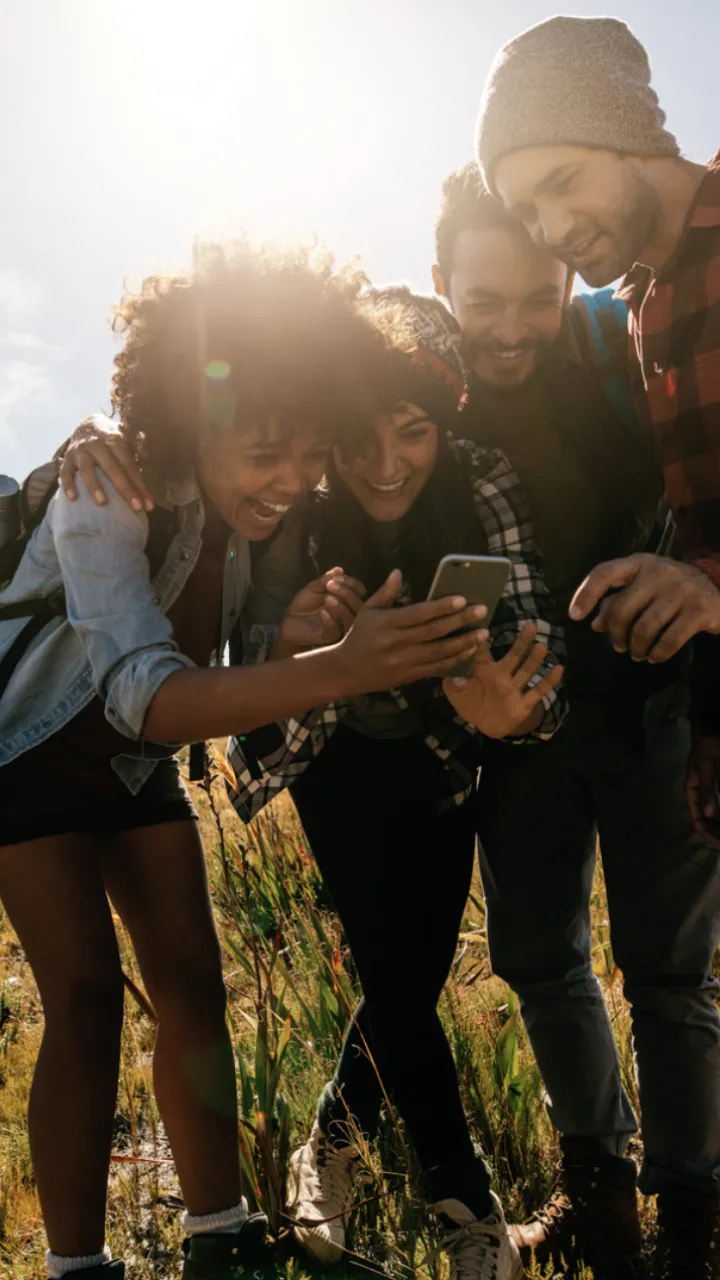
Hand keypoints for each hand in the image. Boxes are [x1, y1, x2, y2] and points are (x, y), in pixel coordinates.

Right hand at [59, 414, 153, 511]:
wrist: (86, 425)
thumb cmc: (112, 441)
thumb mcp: (125, 440)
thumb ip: (137, 454)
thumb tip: (150, 466)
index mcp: (115, 440)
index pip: (129, 464)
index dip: (139, 485)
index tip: (148, 505)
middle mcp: (97, 444)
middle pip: (112, 467)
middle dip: (125, 488)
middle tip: (135, 507)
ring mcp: (80, 451)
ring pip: (86, 469)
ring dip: (94, 486)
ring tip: (102, 503)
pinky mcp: (67, 458)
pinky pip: (65, 472)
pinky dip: (67, 484)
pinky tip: (73, 498)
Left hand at [271, 568, 365, 658]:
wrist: (289, 620)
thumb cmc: (304, 604)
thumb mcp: (314, 588)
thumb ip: (326, 580)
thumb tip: (339, 569)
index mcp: (346, 600)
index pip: (359, 592)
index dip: (352, 584)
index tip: (338, 577)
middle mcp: (346, 613)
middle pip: (358, 606)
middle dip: (347, 593)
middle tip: (330, 585)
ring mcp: (339, 626)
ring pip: (350, 620)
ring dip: (341, 607)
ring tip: (327, 598)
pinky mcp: (329, 637)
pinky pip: (335, 631)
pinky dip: (330, 621)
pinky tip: (322, 613)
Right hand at [332, 569, 488, 695]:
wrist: (345, 671)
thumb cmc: (358, 636)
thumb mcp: (367, 611)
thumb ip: (385, 593)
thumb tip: (398, 572)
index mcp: (387, 623)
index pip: (419, 613)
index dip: (441, 607)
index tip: (462, 599)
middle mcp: (397, 643)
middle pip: (435, 631)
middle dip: (461, 620)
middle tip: (482, 610)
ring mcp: (404, 662)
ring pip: (440, 652)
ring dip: (464, 642)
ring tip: (483, 633)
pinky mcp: (409, 676)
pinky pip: (436, 668)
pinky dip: (455, 660)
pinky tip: (469, 651)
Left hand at [442, 622, 563, 737]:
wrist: (485, 725)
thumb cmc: (471, 703)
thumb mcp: (455, 694)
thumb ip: (452, 683)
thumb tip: (452, 675)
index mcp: (484, 670)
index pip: (483, 652)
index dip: (482, 640)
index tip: (484, 623)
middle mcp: (502, 675)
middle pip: (514, 656)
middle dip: (522, 642)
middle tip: (530, 626)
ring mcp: (514, 688)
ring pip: (527, 671)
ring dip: (534, 660)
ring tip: (542, 646)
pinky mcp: (523, 703)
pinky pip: (537, 691)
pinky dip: (548, 682)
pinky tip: (559, 669)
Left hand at [569, 553, 719, 661]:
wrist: (719, 592)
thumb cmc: (673, 591)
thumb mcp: (645, 588)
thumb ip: (618, 602)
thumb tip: (595, 624)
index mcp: (640, 562)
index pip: (605, 572)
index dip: (586, 594)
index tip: (574, 616)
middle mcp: (659, 570)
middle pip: (622, 610)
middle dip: (616, 635)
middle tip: (619, 648)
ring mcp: (682, 589)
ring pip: (644, 628)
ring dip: (637, 648)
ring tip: (638, 654)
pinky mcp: (699, 609)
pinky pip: (668, 640)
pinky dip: (658, 654)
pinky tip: (655, 656)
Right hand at [685, 730, 719, 847]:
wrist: (711, 726)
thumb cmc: (708, 745)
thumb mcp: (708, 766)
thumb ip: (708, 790)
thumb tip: (708, 815)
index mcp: (692, 791)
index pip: (697, 820)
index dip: (708, 835)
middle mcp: (699, 793)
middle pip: (706, 821)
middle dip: (716, 833)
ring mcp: (709, 789)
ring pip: (714, 814)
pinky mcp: (717, 784)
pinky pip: (719, 804)